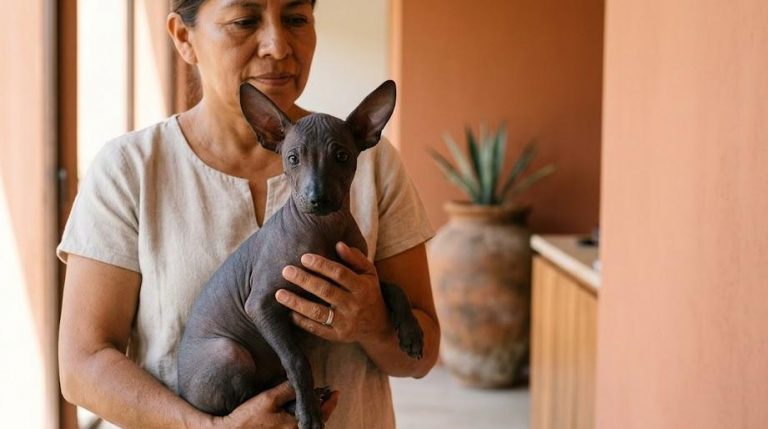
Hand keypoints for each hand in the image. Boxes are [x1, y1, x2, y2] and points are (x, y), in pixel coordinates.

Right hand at [212, 381, 338, 427]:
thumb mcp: (269, 398)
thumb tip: (303, 383)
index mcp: (296, 425)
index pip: (321, 413)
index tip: (336, 392)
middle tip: (329, 396)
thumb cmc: (249, 417)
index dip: (330, 402)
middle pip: (317, 422)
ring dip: (314, 414)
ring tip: (317, 402)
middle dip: (324, 408)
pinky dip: (304, 420)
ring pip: (308, 426)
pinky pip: (298, 428)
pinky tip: (301, 411)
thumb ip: (288, 389)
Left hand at [277, 242, 392, 346]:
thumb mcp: (369, 273)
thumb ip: (355, 258)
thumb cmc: (369, 292)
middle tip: (286, 271)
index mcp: (362, 287)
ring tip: (279, 294)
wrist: (377, 326)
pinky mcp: (337, 336)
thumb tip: (338, 244)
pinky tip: (289, 312)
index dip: (322, 265)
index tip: (304, 257)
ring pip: (318, 312)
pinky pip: (317, 329)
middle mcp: (354, 305)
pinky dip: (302, 322)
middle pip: (326, 291)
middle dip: (304, 280)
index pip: (340, 274)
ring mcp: (345, 322)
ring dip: (297, 303)